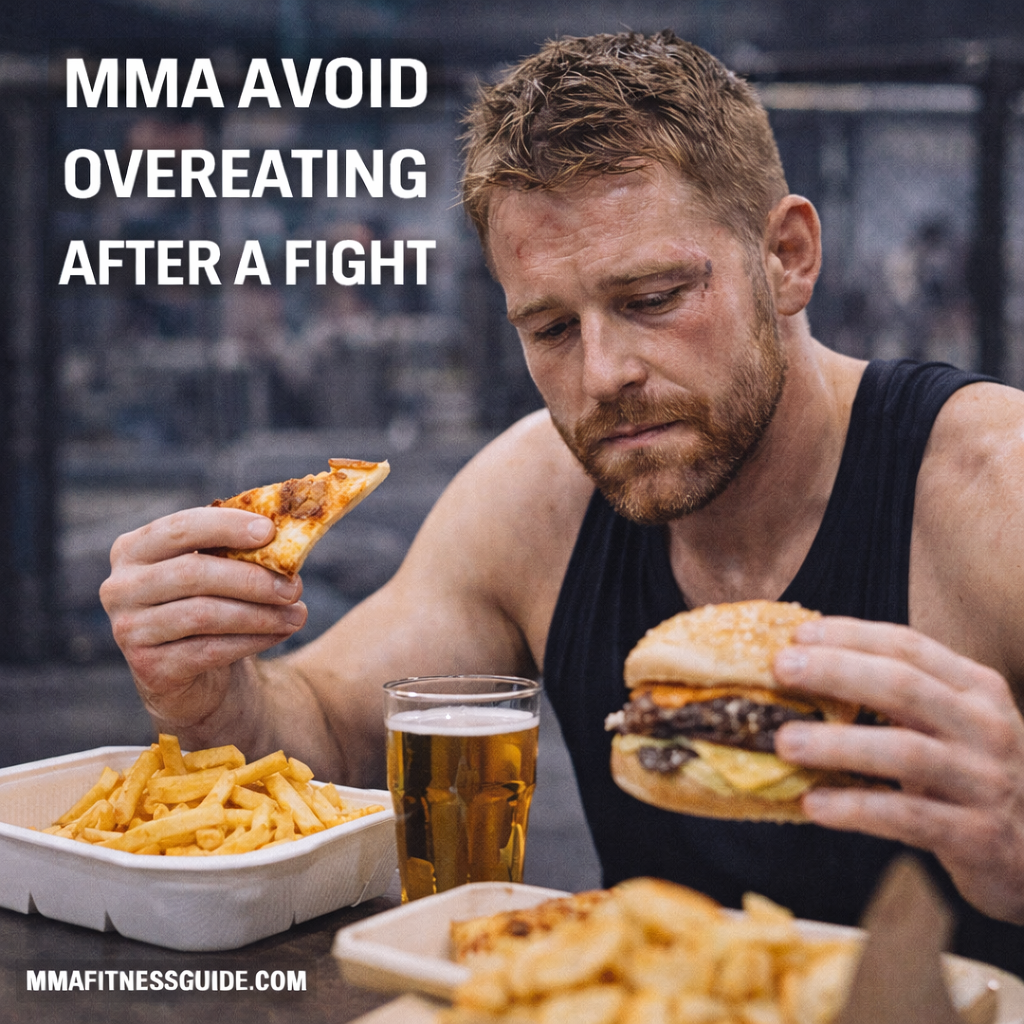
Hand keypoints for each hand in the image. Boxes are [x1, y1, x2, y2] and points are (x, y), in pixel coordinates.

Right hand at [100, 508, 307, 727]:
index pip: (179, 528)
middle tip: (294, 586)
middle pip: (193, 573)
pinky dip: (252, 640)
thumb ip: (237, 547)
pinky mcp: (149, 668)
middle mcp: (120, 587)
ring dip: (260, 614)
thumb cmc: (208, 603)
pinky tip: (279, 633)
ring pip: (204, 614)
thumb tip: (287, 531)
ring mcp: (129, 630)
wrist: (192, 673)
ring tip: (297, 614)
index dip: (226, 526)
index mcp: (134, 549)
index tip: (270, 532)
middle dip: (252, 578)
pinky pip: (209, 650)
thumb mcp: (216, 569)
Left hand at [772, 616, 1023, 923]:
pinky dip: (856, 808)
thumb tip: (806, 668)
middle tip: (780, 669)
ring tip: (783, 742)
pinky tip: (813, 804)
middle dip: (836, 672)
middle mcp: (986, 727)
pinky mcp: (978, 836)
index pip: (908, 646)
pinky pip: (908, 817)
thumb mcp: (952, 725)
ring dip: (837, 744)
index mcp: (975, 689)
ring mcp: (985, 781)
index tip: (798, 633)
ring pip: (904, 752)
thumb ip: (899, 698)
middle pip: (903, 686)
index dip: (850, 635)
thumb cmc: (976, 778)